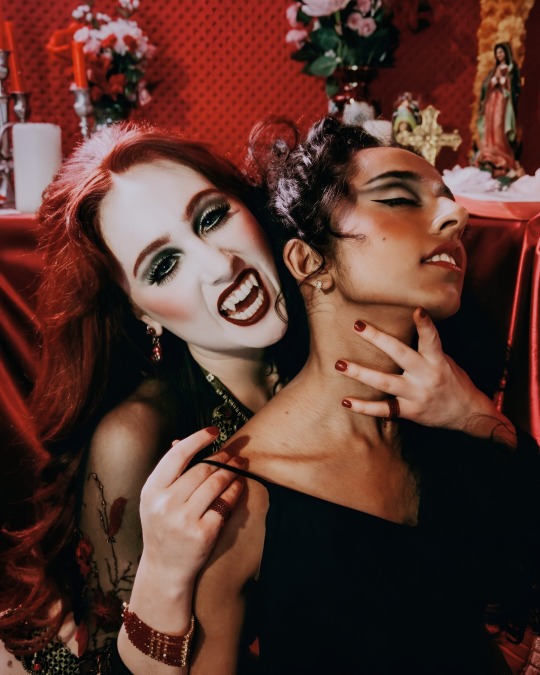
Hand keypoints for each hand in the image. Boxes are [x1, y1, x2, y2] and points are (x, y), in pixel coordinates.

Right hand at [139, 427, 243, 588]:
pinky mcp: (203, 533)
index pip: (177, 455)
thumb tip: (182, 441)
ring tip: (239, 465)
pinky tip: (239, 484)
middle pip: (202, 469)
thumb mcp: (154, 499)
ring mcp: (184, 519)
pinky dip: (235, 491)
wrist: (164, 568)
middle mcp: (166, 503)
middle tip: (233, 452)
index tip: (213, 431)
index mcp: (151, 490)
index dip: (198, 439)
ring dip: (231, 471)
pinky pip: (225, 503)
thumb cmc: (161, 527)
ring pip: (216, 484)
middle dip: (221, 458)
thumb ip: (167, 472)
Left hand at [336, 308, 513, 437]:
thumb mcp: (445, 361)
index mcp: (437, 361)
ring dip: (360, 373)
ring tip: (340, 364)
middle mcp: (426, 376)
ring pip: (385, 383)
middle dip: (378, 339)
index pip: (432, 340)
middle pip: (400, 355)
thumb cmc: (454, 381)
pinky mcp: (409, 411)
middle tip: (358, 325)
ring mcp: (416, 395)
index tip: (417, 310)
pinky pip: (383, 409)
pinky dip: (364, 407)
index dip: (425, 326)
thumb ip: (426, 349)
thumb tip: (405, 327)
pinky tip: (346, 401)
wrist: (468, 414)